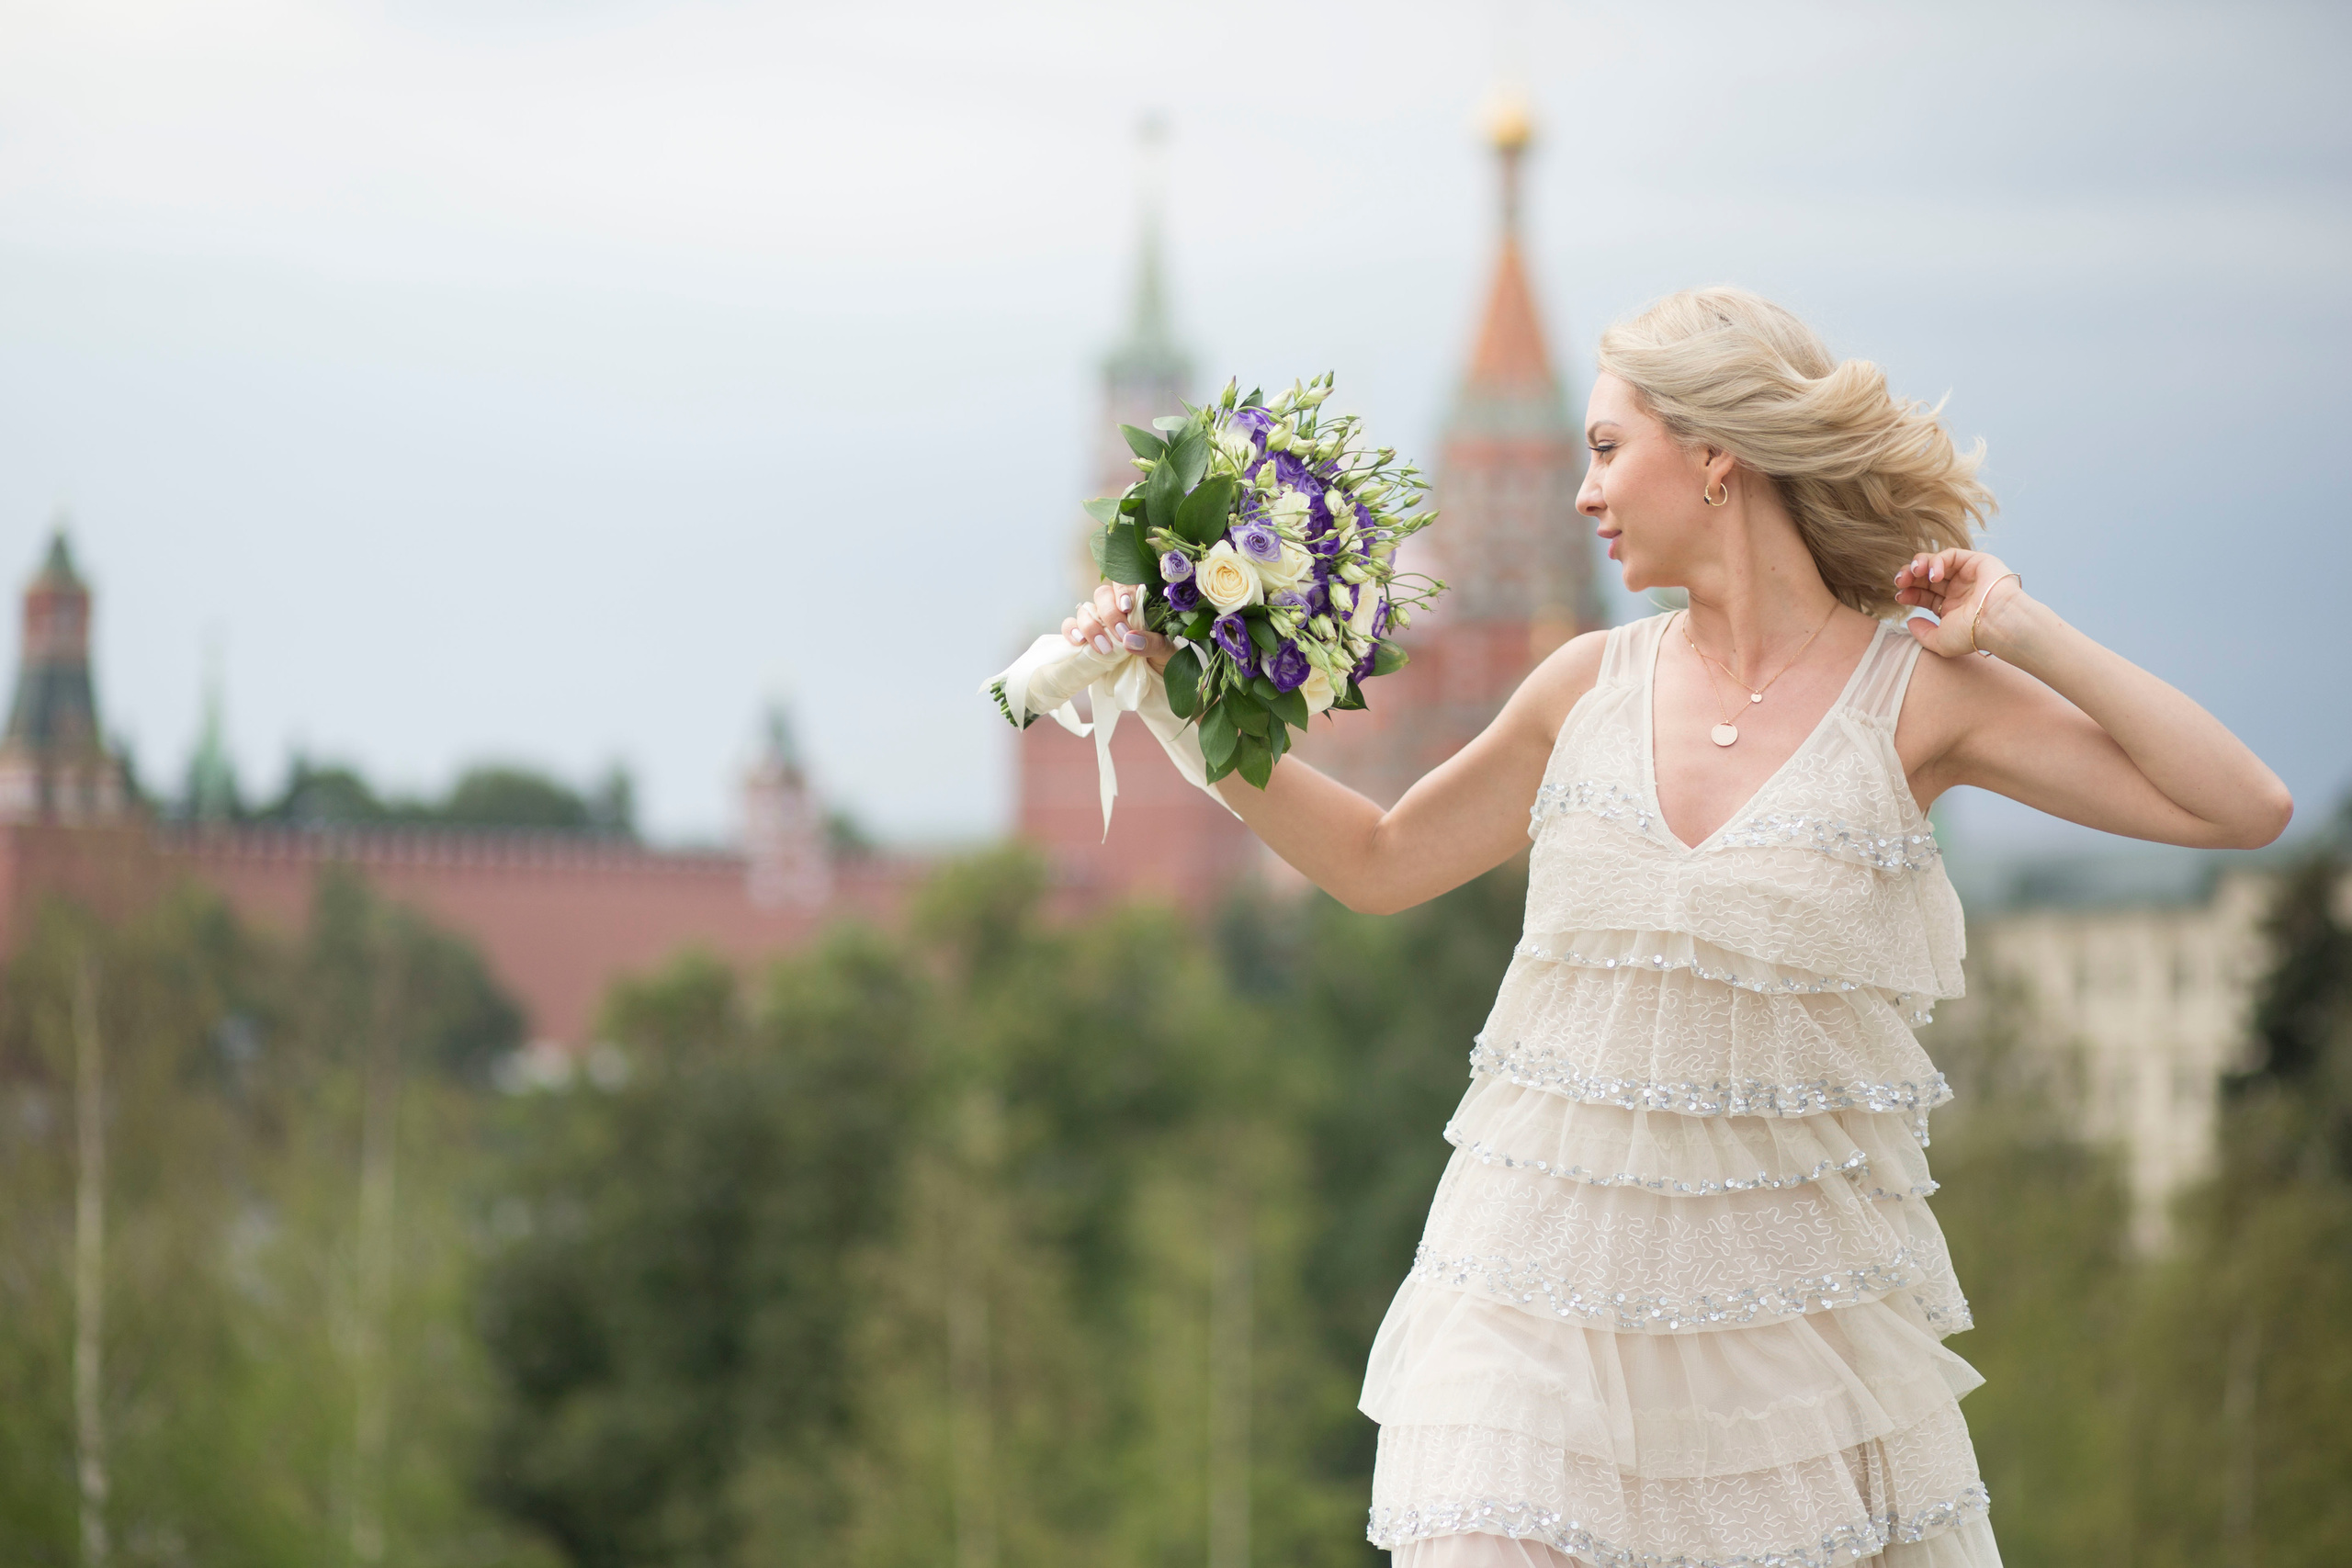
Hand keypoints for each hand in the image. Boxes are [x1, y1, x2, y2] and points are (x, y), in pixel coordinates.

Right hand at [1061, 582, 1176, 673]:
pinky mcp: (1085, 636)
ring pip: (1085, 609)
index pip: (1126, 582)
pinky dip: (1071, 631)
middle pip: (1102, 595)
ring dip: (1091, 626)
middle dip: (1109, 614)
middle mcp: (1114, 607)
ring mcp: (1098, 621)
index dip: (1122, 589)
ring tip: (1104, 649)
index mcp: (1137, 602)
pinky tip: (1079, 642)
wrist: (1149, 675)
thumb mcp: (1165, 651)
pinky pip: (1070, 625)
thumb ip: (1152, 643)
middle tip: (1120, 635)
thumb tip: (1130, 639)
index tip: (1126, 608)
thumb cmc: (1160, 656)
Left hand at [1894, 546, 2024, 659]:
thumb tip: (1910, 622)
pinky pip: (1950, 555)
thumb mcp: (1940, 641)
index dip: (1909, 593)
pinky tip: (1934, 574)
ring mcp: (1967, 575)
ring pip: (1936, 562)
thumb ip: (1923, 634)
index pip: (1924, 595)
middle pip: (1926, 577)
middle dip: (1909, 576)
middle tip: (1900, 581)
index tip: (1899, 596)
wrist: (1997, 621)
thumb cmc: (1972, 634)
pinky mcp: (1976, 561)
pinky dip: (1937, 561)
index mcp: (1952, 608)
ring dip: (1919, 564)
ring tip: (1914, 573)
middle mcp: (1959, 591)